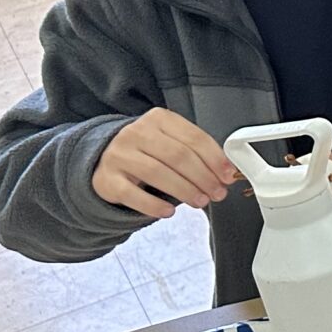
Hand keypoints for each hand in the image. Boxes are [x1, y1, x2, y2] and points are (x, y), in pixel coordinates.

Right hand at [91, 108, 236, 218]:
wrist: (104, 159)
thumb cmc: (148, 152)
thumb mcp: (171, 141)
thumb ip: (196, 152)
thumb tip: (225, 172)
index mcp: (159, 119)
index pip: (194, 138)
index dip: (215, 159)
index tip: (228, 175)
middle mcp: (136, 133)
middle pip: (178, 156)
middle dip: (203, 177)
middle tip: (217, 193)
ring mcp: (118, 155)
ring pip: (158, 173)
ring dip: (185, 191)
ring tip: (201, 201)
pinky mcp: (107, 179)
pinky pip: (133, 195)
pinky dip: (154, 205)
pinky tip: (169, 212)